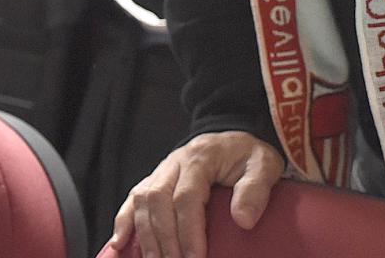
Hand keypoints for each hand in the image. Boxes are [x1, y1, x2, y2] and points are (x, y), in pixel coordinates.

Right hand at [109, 130, 284, 257]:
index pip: (187, 196)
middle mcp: (175, 163)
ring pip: (142, 201)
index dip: (189, 229)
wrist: (232, 139)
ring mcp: (161, 171)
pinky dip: (123, 222)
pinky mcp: (154, 181)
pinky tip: (120, 244)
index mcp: (200, 158)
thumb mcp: (264, 165)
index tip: (196, 257)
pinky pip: (133, 200)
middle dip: (164, 238)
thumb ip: (255, 189)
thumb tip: (244, 220)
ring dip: (145, 235)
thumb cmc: (248, 156)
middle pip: (158, 200)